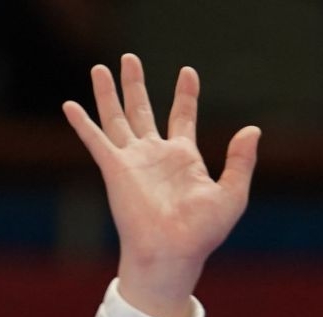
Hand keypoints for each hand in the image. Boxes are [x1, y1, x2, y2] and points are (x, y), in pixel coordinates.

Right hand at [62, 53, 259, 316]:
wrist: (173, 253)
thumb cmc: (203, 233)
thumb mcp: (232, 193)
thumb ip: (241, 161)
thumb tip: (253, 129)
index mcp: (183, 159)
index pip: (182, 117)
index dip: (185, 94)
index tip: (188, 71)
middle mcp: (155, 155)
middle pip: (142, 110)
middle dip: (136, 84)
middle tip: (129, 57)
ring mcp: (133, 161)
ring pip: (116, 118)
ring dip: (108, 93)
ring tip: (100, 67)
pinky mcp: (115, 169)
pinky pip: (95, 140)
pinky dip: (82, 123)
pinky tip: (70, 104)